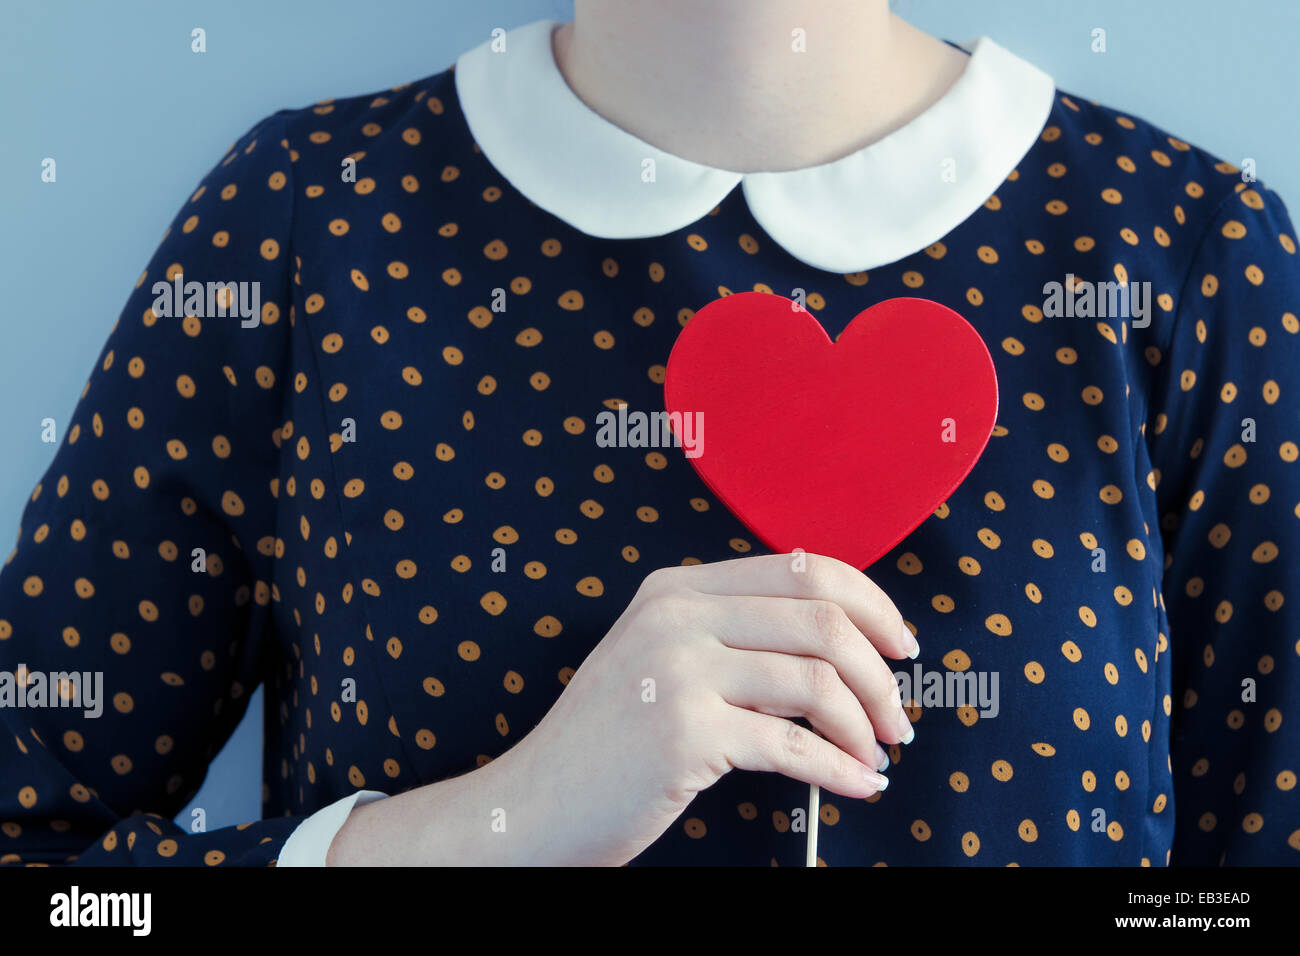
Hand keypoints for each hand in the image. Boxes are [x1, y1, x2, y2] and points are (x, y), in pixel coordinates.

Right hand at [328, 552, 915, 865]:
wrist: (532, 804)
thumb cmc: (606, 743)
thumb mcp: (660, 661)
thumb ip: (734, 639)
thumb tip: (841, 650)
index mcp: (676, 588)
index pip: (802, 569)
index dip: (870, 603)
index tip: (901, 644)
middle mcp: (677, 616)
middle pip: (823, 620)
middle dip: (881, 674)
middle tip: (898, 717)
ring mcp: (678, 671)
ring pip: (818, 680)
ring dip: (866, 724)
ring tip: (878, 755)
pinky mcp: (684, 733)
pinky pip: (794, 746)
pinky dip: (840, 769)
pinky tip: (857, 783)